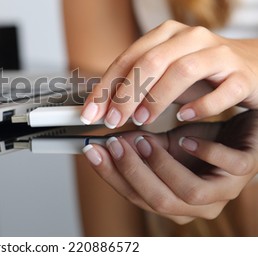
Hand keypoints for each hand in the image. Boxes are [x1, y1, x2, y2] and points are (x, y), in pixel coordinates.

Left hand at [79, 20, 257, 127]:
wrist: (254, 67)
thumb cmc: (201, 75)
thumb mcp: (163, 77)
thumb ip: (135, 86)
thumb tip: (99, 108)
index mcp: (165, 35)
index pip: (127, 59)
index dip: (105, 87)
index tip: (89, 113)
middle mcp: (190, 37)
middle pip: (150, 62)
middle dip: (126, 94)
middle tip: (112, 121)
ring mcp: (218, 53)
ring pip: (182, 71)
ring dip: (157, 98)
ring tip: (142, 120)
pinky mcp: (242, 74)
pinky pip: (222, 90)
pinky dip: (200, 106)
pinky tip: (183, 118)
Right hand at [82, 111, 257, 223]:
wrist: (238, 131)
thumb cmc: (200, 142)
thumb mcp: (164, 145)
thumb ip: (139, 148)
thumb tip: (107, 143)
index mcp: (173, 202)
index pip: (136, 197)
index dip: (111, 175)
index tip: (93, 151)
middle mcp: (197, 205)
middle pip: (160, 201)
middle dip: (132, 171)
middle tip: (115, 144)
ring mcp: (224, 190)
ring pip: (190, 192)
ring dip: (161, 165)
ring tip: (144, 140)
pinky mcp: (246, 168)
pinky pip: (229, 166)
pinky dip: (204, 152)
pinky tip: (185, 139)